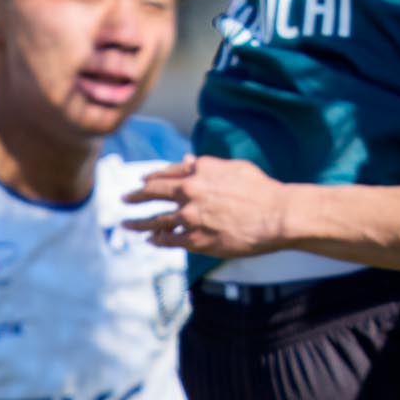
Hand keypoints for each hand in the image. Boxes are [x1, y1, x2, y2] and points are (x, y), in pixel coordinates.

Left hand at [130, 155, 297, 258]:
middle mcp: (190, 192)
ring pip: (156, 220)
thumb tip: (188, 158)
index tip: (142, 180)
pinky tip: (149, 241)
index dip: (151, 177)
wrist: (276, 216)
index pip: (167, 173)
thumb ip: (207, 164)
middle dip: (135, 196)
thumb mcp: (233, 168)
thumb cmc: (261, 190)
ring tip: (124, 224)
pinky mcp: (196, 240)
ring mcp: (191, 217)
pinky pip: (169, 240)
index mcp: (199, 171)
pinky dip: (157, 240)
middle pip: (153, 193)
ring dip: (137, 223)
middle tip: (124, 199)